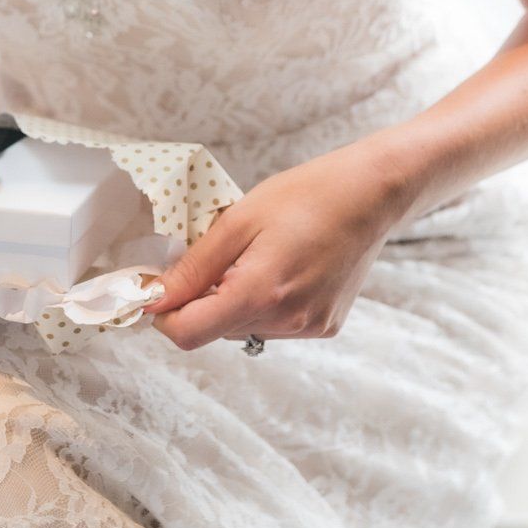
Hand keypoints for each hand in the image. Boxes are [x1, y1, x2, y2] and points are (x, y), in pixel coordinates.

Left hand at [138, 142, 407, 349]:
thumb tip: (155, 298)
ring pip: (243, 328)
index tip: (161, 288)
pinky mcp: (325, 325)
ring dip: (236, 301)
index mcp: (260, 293)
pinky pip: (275, 325)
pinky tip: (284, 268)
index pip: (187, 334)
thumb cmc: (307, 195)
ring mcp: (309, 327)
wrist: (372, 193)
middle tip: (220, 255)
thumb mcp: (238, 220)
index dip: (164, 314)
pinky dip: (266, 304)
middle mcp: (287, 321)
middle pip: (215, 330)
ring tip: (259, 257)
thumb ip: (193, 267)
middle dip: (203, 300)